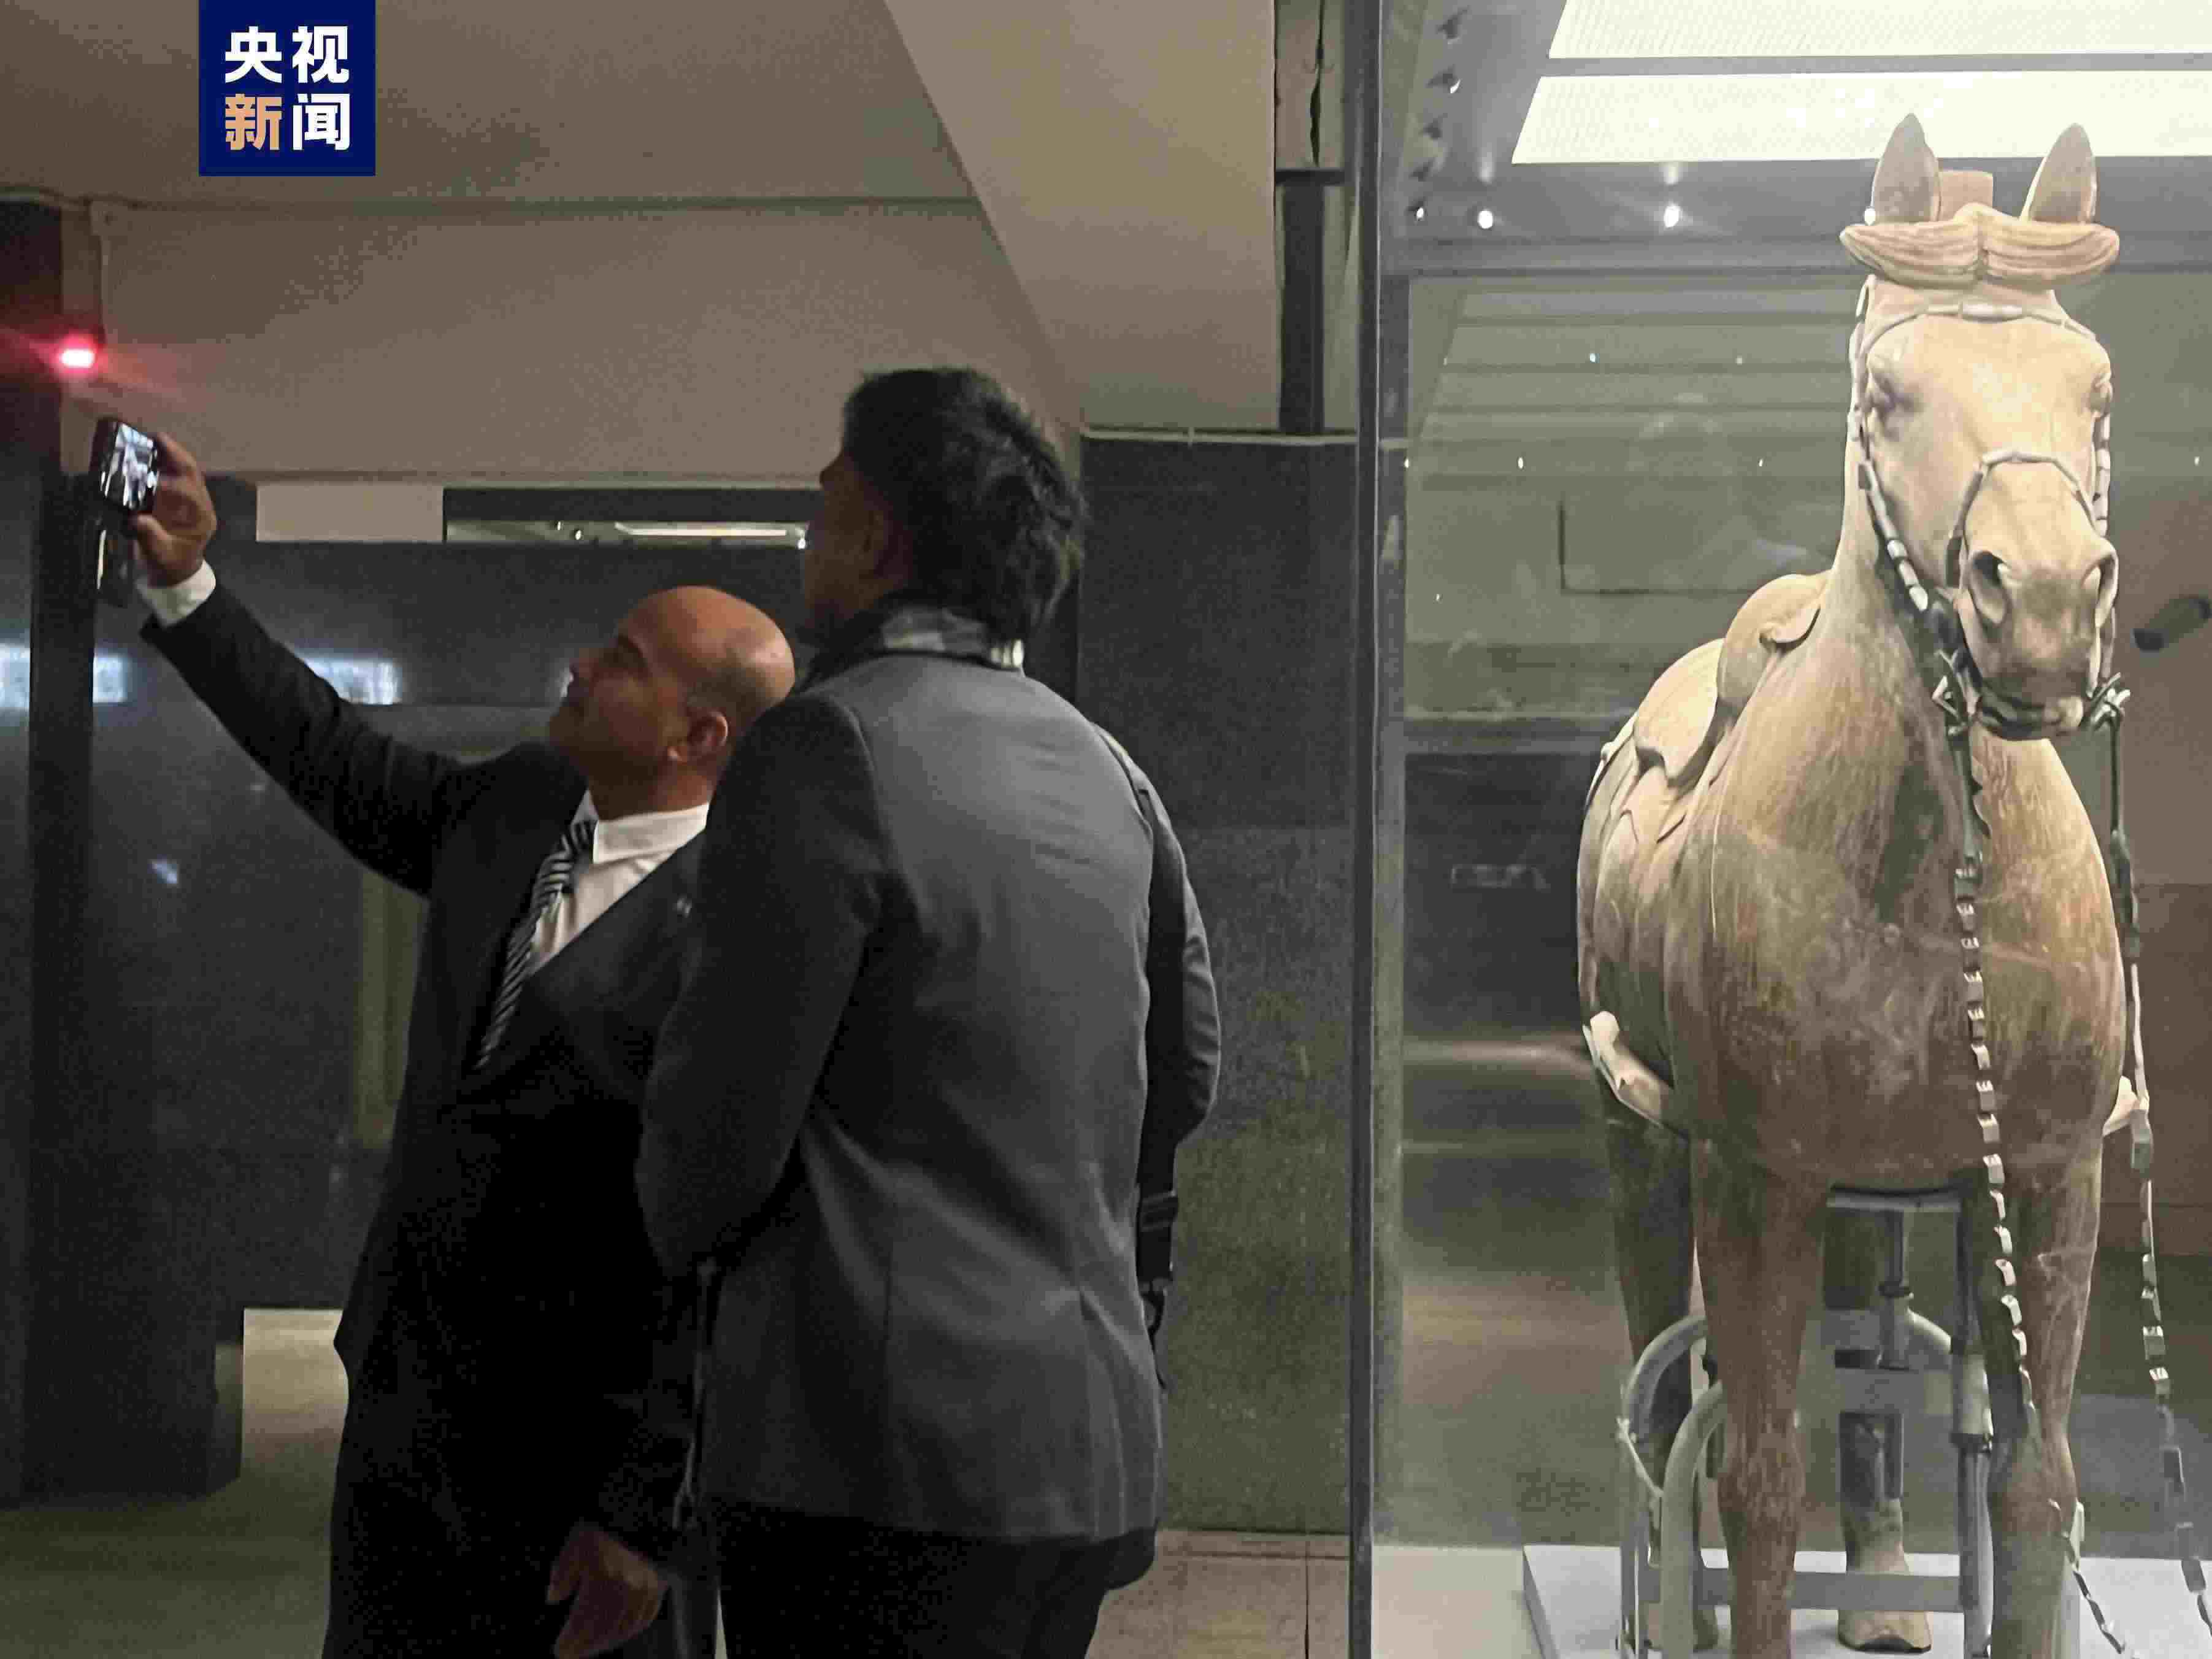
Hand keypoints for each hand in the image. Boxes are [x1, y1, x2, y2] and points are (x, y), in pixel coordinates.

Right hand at [127, 431, 217, 587]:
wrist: (175, 572)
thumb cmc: (171, 565)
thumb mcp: (160, 556)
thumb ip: (151, 538)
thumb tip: (137, 519)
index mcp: (201, 519)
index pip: (193, 495)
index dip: (174, 485)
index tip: (154, 480)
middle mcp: (200, 505)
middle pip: (192, 474)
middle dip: (176, 455)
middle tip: (157, 437)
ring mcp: (191, 499)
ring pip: (185, 470)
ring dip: (170, 453)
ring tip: (151, 438)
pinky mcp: (178, 498)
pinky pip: (174, 474)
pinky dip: (163, 462)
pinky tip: (147, 452)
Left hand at [546, 1519, 666, 1658]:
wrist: (644, 1505)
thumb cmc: (606, 1521)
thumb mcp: (578, 1539)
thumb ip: (564, 1570)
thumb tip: (553, 1597)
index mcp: (602, 1576)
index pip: (584, 1621)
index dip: (571, 1640)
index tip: (559, 1651)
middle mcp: (626, 1586)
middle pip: (604, 1629)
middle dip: (586, 1646)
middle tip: (573, 1654)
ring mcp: (646, 1587)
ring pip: (626, 1626)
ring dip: (607, 1642)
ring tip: (591, 1648)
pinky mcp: (660, 1583)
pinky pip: (646, 1616)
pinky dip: (631, 1630)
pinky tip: (619, 1634)